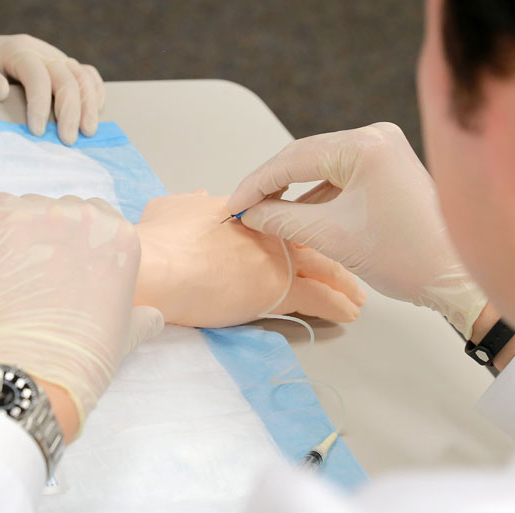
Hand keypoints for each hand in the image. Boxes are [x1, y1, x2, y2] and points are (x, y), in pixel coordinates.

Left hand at [0, 24, 104, 145]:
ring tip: (88, 132)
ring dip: (89, 105)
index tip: (37, 132)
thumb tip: (1, 91)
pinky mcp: (63, 67)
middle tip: (68, 140)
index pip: (37, 75)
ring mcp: (56, 58)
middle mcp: (43, 52)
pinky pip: (87, 75)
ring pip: (82, 76)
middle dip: (71, 110)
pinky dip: (94, 93)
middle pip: (66, 76)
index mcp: (19, 50)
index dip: (40, 104)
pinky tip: (93, 114)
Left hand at [0, 193, 162, 435]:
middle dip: (52, 230)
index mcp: (124, 238)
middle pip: (66, 209)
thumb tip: (154, 317)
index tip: (66, 258)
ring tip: (11, 257)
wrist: (43, 361)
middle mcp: (90, 218)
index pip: (101, 217)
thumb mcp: (128, 333)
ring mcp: (48, 215)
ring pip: (31, 206)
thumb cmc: (87, 352)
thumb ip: (144, 318)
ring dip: (22, 225)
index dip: (80, 238)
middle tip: (38, 262)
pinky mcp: (9, 220)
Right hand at [135, 192, 364, 326]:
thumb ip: (191, 203)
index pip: (282, 202)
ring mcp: (278, 255)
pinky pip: (318, 296)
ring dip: (343, 279)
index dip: (296, 218)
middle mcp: (269, 225)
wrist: (156, 266)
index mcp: (245, 204)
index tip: (306, 233)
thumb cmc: (156, 240)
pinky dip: (336, 305)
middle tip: (348, 256)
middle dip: (333, 245)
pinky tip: (348, 312)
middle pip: (313, 229)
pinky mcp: (279, 288)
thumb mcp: (171, 207)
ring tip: (358, 293)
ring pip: (323, 264)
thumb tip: (203, 198)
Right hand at [226, 122, 485, 338]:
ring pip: (319, 166)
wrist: (456, 276)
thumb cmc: (405, 256)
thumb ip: (282, 220)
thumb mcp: (332, 238)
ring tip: (263, 214)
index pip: (293, 158)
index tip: (232, 206)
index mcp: (366, 145)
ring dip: (291, 190)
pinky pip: (338, 174)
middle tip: (241, 209)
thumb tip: (249, 214)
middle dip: (271, 185)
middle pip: (304, 156)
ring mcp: (384, 149)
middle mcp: (376, 136)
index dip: (256, 184)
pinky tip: (294, 213)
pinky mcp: (387, 165)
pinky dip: (314, 194)